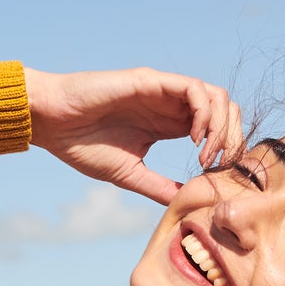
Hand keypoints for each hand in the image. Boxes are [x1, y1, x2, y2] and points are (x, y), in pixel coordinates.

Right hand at [23, 66, 244, 204]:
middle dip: (233, 138)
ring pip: (216, 97)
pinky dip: (204, 114)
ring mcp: (164, 91)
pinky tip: (193, 139)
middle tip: (221, 166)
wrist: (52, 123)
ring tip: (206, 155)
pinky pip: (195, 89)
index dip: (225, 151)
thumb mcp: (129, 174)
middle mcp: (171, 105)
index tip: (217, 177)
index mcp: (169, 124)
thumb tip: (187, 205)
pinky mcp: (152, 81)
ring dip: (221, 127)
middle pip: (225, 110)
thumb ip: (159, 187)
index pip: (216, 128)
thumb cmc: (82, 145)